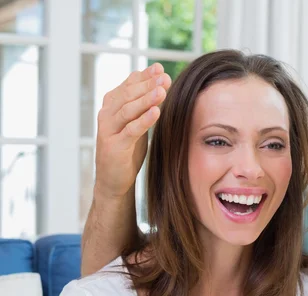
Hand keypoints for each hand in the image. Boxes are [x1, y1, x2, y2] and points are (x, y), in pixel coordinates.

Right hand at [94, 63, 171, 199]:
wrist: (114, 179)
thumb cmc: (128, 149)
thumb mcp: (135, 122)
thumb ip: (142, 104)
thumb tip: (159, 82)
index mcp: (112, 105)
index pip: (128, 85)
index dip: (144, 76)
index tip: (160, 68)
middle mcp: (107, 114)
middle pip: (128, 94)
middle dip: (147, 84)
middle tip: (165, 77)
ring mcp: (109, 130)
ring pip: (128, 110)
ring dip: (146, 99)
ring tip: (162, 91)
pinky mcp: (114, 146)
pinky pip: (130, 130)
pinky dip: (143, 120)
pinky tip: (157, 112)